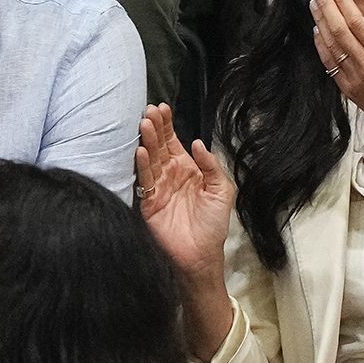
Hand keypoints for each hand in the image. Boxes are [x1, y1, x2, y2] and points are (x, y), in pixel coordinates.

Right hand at [135, 103, 234, 282]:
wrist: (201, 255)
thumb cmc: (213, 224)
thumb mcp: (222, 190)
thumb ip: (212, 166)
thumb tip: (198, 142)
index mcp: (187, 169)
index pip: (173, 142)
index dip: (167, 125)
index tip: (162, 108)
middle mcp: (169, 174)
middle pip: (159, 146)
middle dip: (154, 128)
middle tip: (149, 110)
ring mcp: (157, 188)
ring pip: (150, 159)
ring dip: (146, 142)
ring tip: (144, 124)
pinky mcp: (148, 203)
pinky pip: (144, 181)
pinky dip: (142, 166)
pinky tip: (141, 151)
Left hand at [310, 0, 363, 157]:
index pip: (357, 23)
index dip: (343, 3)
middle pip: (338, 31)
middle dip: (326, 7)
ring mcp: (354, 79)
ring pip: (330, 46)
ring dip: (320, 23)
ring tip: (313, 4)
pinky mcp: (348, 89)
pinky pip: (329, 64)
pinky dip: (321, 46)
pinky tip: (318, 31)